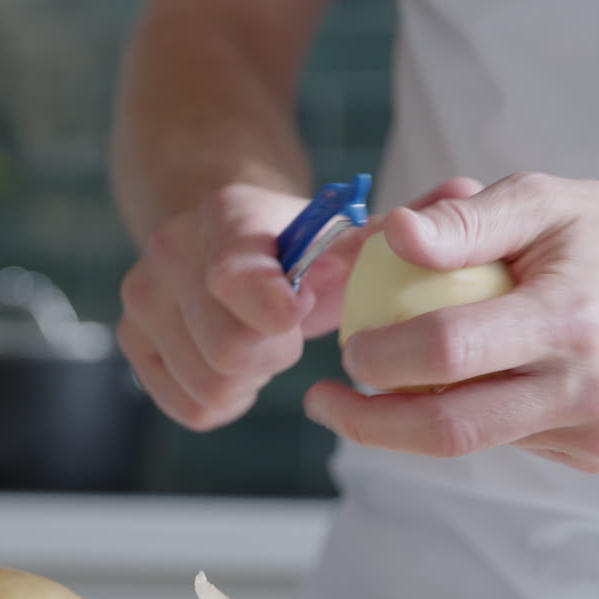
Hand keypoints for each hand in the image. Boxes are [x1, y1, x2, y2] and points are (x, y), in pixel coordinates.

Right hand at [118, 178, 481, 430]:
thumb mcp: (343, 229)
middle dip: (271, 354)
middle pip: (226, 349)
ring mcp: (142, 300)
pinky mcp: (133, 343)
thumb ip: (403, 222)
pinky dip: (222, 398)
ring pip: (208, 383)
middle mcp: (170, 254)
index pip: (236, 279)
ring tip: (263, 348)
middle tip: (288, 336)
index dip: (269, 312)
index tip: (297, 321)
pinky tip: (238, 368)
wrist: (214, 233)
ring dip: (248, 380)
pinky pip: (189, 405)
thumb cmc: (294, 242)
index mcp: (227, 219)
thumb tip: (465, 193)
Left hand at [304, 171, 598, 471]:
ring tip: (394, 372)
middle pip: (449, 429)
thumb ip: (464, 219)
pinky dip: (471, 412)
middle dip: (367, 423)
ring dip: (414, 414)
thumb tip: (391, 235)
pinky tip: (481, 376)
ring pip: (472, 440)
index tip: (346, 347)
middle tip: (323, 401)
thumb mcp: (539, 199)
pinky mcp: (597, 454)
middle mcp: (588, 388)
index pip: (451, 351)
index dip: (383, 356)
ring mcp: (596, 432)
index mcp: (570, 318)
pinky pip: (505, 440)